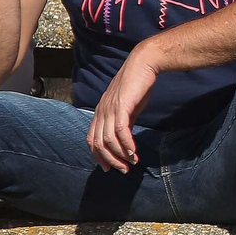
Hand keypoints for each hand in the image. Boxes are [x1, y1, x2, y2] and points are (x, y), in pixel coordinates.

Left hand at [88, 48, 158, 170]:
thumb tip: (125, 139)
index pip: (91, 139)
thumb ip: (123, 121)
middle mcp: (101, 111)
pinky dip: (126, 145)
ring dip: (119, 155)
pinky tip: (134, 152)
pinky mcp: (121, 107)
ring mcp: (109, 109)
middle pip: (98, 144)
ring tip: (131, 164)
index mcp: (100, 111)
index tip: (109, 167)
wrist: (144, 64)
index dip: (98, 156)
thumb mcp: (127, 106)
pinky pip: (121, 132)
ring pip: (108, 140)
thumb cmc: (137, 84)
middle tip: (122, 170)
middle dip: (110, 160)